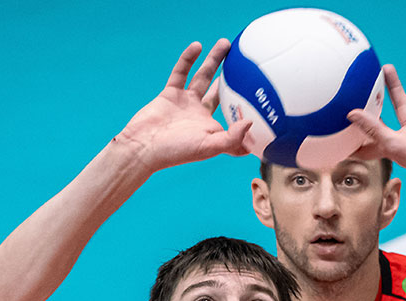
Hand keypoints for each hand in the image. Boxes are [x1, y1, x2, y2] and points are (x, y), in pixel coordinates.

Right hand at [114, 40, 251, 173]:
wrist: (143, 146)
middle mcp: (200, 115)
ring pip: (203, 77)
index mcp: (212, 129)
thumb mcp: (209, 147)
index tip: (263, 97)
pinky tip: (197, 46)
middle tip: (246, 63)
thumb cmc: (176, 152)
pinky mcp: (170, 93)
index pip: (234, 118)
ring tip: (226, 44)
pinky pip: (181, 72)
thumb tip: (250, 121)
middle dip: (234, 79)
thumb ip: (232, 138)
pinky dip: (188, 59)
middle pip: (221, 92)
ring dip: (214, 60)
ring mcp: (185, 103)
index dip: (247, 109)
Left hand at [346, 64, 405, 190]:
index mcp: (386, 147)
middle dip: (370, 101)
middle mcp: (399, 138)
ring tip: (387, 67)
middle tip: (360, 83)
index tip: (335, 126)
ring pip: (402, 104)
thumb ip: (373, 128)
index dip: (349, 136)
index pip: (362, 142)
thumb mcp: (393, 144)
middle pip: (380, 116)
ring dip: (395, 87)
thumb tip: (350, 114)